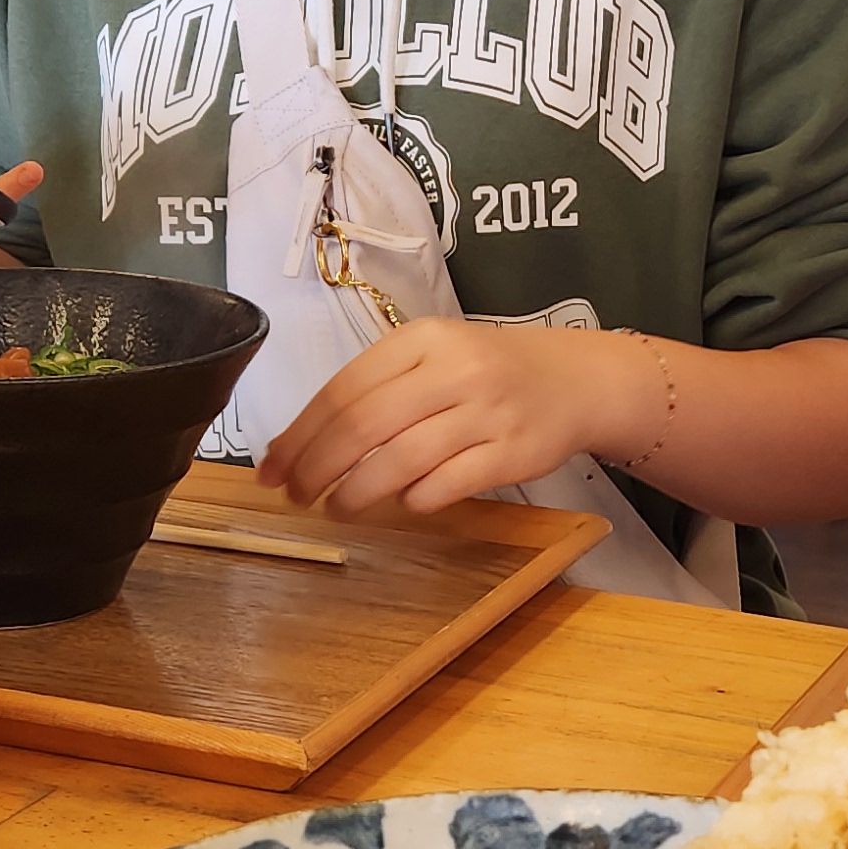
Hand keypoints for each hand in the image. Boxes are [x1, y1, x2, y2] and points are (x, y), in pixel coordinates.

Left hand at [257, 319, 650, 516]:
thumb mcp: (433, 356)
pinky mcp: (514, 452)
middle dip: (318, 467)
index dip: (300, 435)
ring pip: (402, 459)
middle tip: (296, 495)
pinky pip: (448, 484)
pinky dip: (415, 499)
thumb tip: (301, 444)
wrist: (575, 380)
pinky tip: (402, 503)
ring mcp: (487, 412)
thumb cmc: (488, 372)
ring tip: (338, 507)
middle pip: (365, 425)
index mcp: (422, 340)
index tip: (272, 467)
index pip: (344, 389)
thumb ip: (377, 389)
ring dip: (358, 492)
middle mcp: (454, 370)